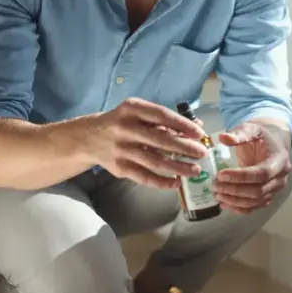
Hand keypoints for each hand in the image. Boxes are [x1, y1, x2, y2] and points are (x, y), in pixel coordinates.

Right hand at [80, 98, 207, 189]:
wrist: (89, 138)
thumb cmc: (122, 122)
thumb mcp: (138, 113)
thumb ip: (164, 120)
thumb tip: (196, 128)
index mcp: (132, 109)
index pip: (162, 115)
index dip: (183, 125)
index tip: (199, 133)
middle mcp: (125, 128)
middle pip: (161, 140)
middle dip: (185, 147)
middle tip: (202, 153)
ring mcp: (121, 150)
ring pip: (155, 161)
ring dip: (178, 167)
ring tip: (195, 170)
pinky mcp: (119, 168)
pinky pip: (144, 177)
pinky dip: (162, 182)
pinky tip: (176, 183)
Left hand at [215, 121, 291, 213]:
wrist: (272, 146)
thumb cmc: (260, 138)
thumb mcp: (251, 129)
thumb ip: (239, 134)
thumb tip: (223, 138)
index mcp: (279, 160)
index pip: (262, 173)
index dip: (241, 177)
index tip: (221, 175)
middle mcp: (281, 178)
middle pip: (259, 190)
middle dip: (235, 190)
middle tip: (215, 186)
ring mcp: (275, 190)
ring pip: (256, 201)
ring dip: (235, 201)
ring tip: (217, 194)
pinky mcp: (268, 197)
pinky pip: (255, 207)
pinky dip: (239, 208)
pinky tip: (224, 204)